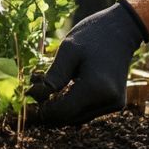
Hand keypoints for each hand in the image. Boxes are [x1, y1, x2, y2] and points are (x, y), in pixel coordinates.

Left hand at [29, 0, 148, 125]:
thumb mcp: (68, 50)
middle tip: (32, 92)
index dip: (41, 110)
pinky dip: (73, 104)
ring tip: (45, 89)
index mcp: (96, 88)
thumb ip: (54, 76)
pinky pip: (87, 111)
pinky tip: (62, 89)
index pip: (62, 112)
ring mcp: (114, 104)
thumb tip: (35, 97)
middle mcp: (108, 101)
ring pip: (77, 117)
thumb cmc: (92, 36)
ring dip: (60, 108)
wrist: (122, 30)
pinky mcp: (116, 103)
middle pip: (69, 118)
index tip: (26, 99)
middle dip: (48, 109)